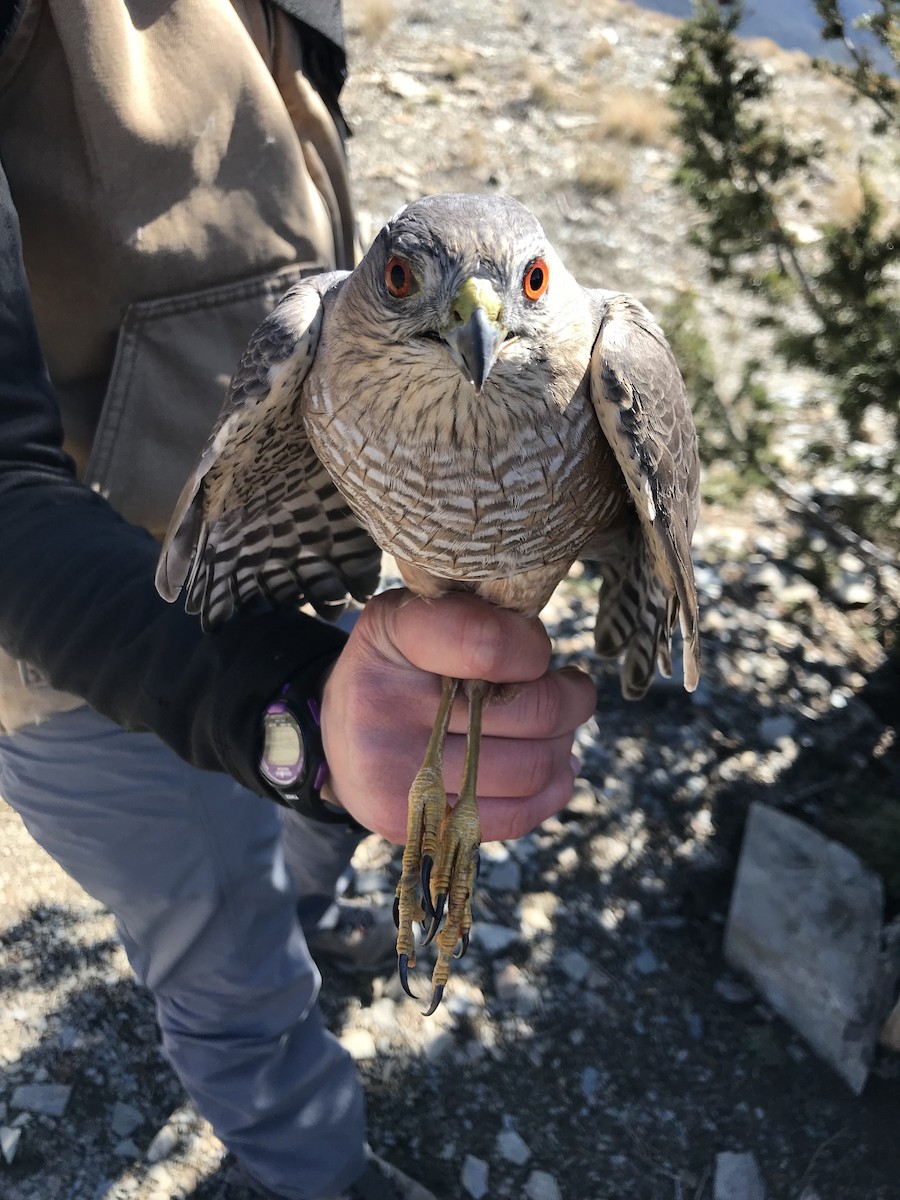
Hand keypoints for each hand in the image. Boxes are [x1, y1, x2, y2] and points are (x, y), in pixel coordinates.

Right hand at [319, 588, 595, 843]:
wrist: (339, 735)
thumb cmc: (403, 664)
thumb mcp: (423, 614)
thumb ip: (483, 621)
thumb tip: (561, 678)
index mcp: (391, 637)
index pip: (486, 644)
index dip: (533, 649)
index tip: (536, 652)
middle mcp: (383, 709)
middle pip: (530, 714)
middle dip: (569, 701)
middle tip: (570, 692)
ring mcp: (395, 776)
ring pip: (532, 769)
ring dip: (562, 747)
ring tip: (556, 731)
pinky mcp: (410, 825)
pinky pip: (515, 818)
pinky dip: (549, 791)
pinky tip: (548, 768)